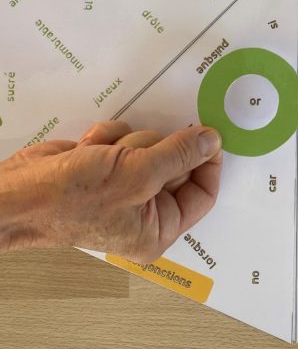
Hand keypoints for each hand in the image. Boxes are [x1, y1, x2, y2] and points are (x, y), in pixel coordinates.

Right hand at [0, 120, 221, 262]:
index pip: (202, 193)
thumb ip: (179, 155)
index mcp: (158, 228)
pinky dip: (107, 136)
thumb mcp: (137, 175)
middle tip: (132, 154)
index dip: (207, 162)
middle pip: (176, 162)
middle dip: (152, 149)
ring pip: (150, 142)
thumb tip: (212, 141)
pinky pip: (126, 135)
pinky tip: (88, 150)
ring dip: (125, 142)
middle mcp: (145, 209)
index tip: (208, 134)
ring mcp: (126, 184)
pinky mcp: (108, 164)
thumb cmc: (72, 198)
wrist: (19, 191)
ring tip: (102, 157)